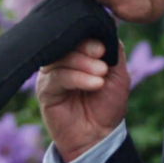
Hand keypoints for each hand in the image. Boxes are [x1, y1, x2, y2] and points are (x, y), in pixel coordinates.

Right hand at [37, 39, 129, 162]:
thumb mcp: (118, 73)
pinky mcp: (44, 90)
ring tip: (101, 74)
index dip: (90, 35)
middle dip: (87, 48)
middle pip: (67, 42)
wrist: (99, 136)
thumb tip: (107, 26)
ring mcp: (51, 73)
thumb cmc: (108, 104)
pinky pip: (57, 77)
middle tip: (102, 57)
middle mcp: (62, 59)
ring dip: (84, 64)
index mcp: (78, 52)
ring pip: (62, 57)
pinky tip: (94, 84)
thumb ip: (114, 49)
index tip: (104, 47)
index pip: (78, 33)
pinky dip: (77, 78)